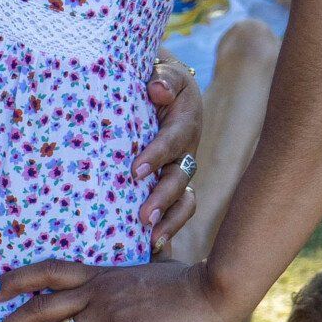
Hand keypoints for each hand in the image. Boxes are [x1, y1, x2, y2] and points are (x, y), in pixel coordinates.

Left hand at [0, 255, 236, 321]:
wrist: (214, 290)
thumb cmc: (190, 286)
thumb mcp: (151, 274)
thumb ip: (130, 281)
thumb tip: (130, 284)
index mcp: (98, 274)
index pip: (45, 271)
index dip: (13, 281)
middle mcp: (94, 290)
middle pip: (33, 308)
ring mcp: (104, 312)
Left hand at [134, 55, 200, 249]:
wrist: (157, 85)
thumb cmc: (154, 78)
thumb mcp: (162, 71)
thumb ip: (163, 77)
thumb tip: (157, 88)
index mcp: (184, 122)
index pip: (173, 140)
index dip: (157, 155)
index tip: (135, 171)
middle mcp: (186, 151)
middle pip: (180, 178)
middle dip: (163, 198)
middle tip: (143, 217)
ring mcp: (179, 172)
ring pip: (182, 201)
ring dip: (169, 221)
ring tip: (150, 241)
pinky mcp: (169, 187)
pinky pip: (175, 212)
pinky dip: (166, 229)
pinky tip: (150, 249)